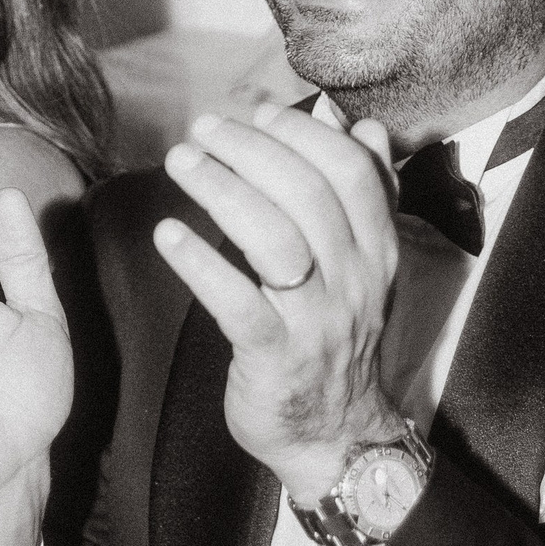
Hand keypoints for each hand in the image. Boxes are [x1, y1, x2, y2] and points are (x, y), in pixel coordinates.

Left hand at [154, 102, 400, 504]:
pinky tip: (168, 235)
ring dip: (222, 191)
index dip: (301, 133)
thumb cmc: (335, 335)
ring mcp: (316, 321)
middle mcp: (354, 280)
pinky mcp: (275, 358)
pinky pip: (239, 303)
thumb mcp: (364, 264)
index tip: (255, 111)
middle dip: (250, 150)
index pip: (350, 172)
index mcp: (377, 250)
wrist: (334, 434)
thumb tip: (359, 123)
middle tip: (202, 128)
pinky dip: (201, 264)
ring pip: (275, 240)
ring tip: (180, 162)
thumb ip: (366, 192)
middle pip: (308, 195)